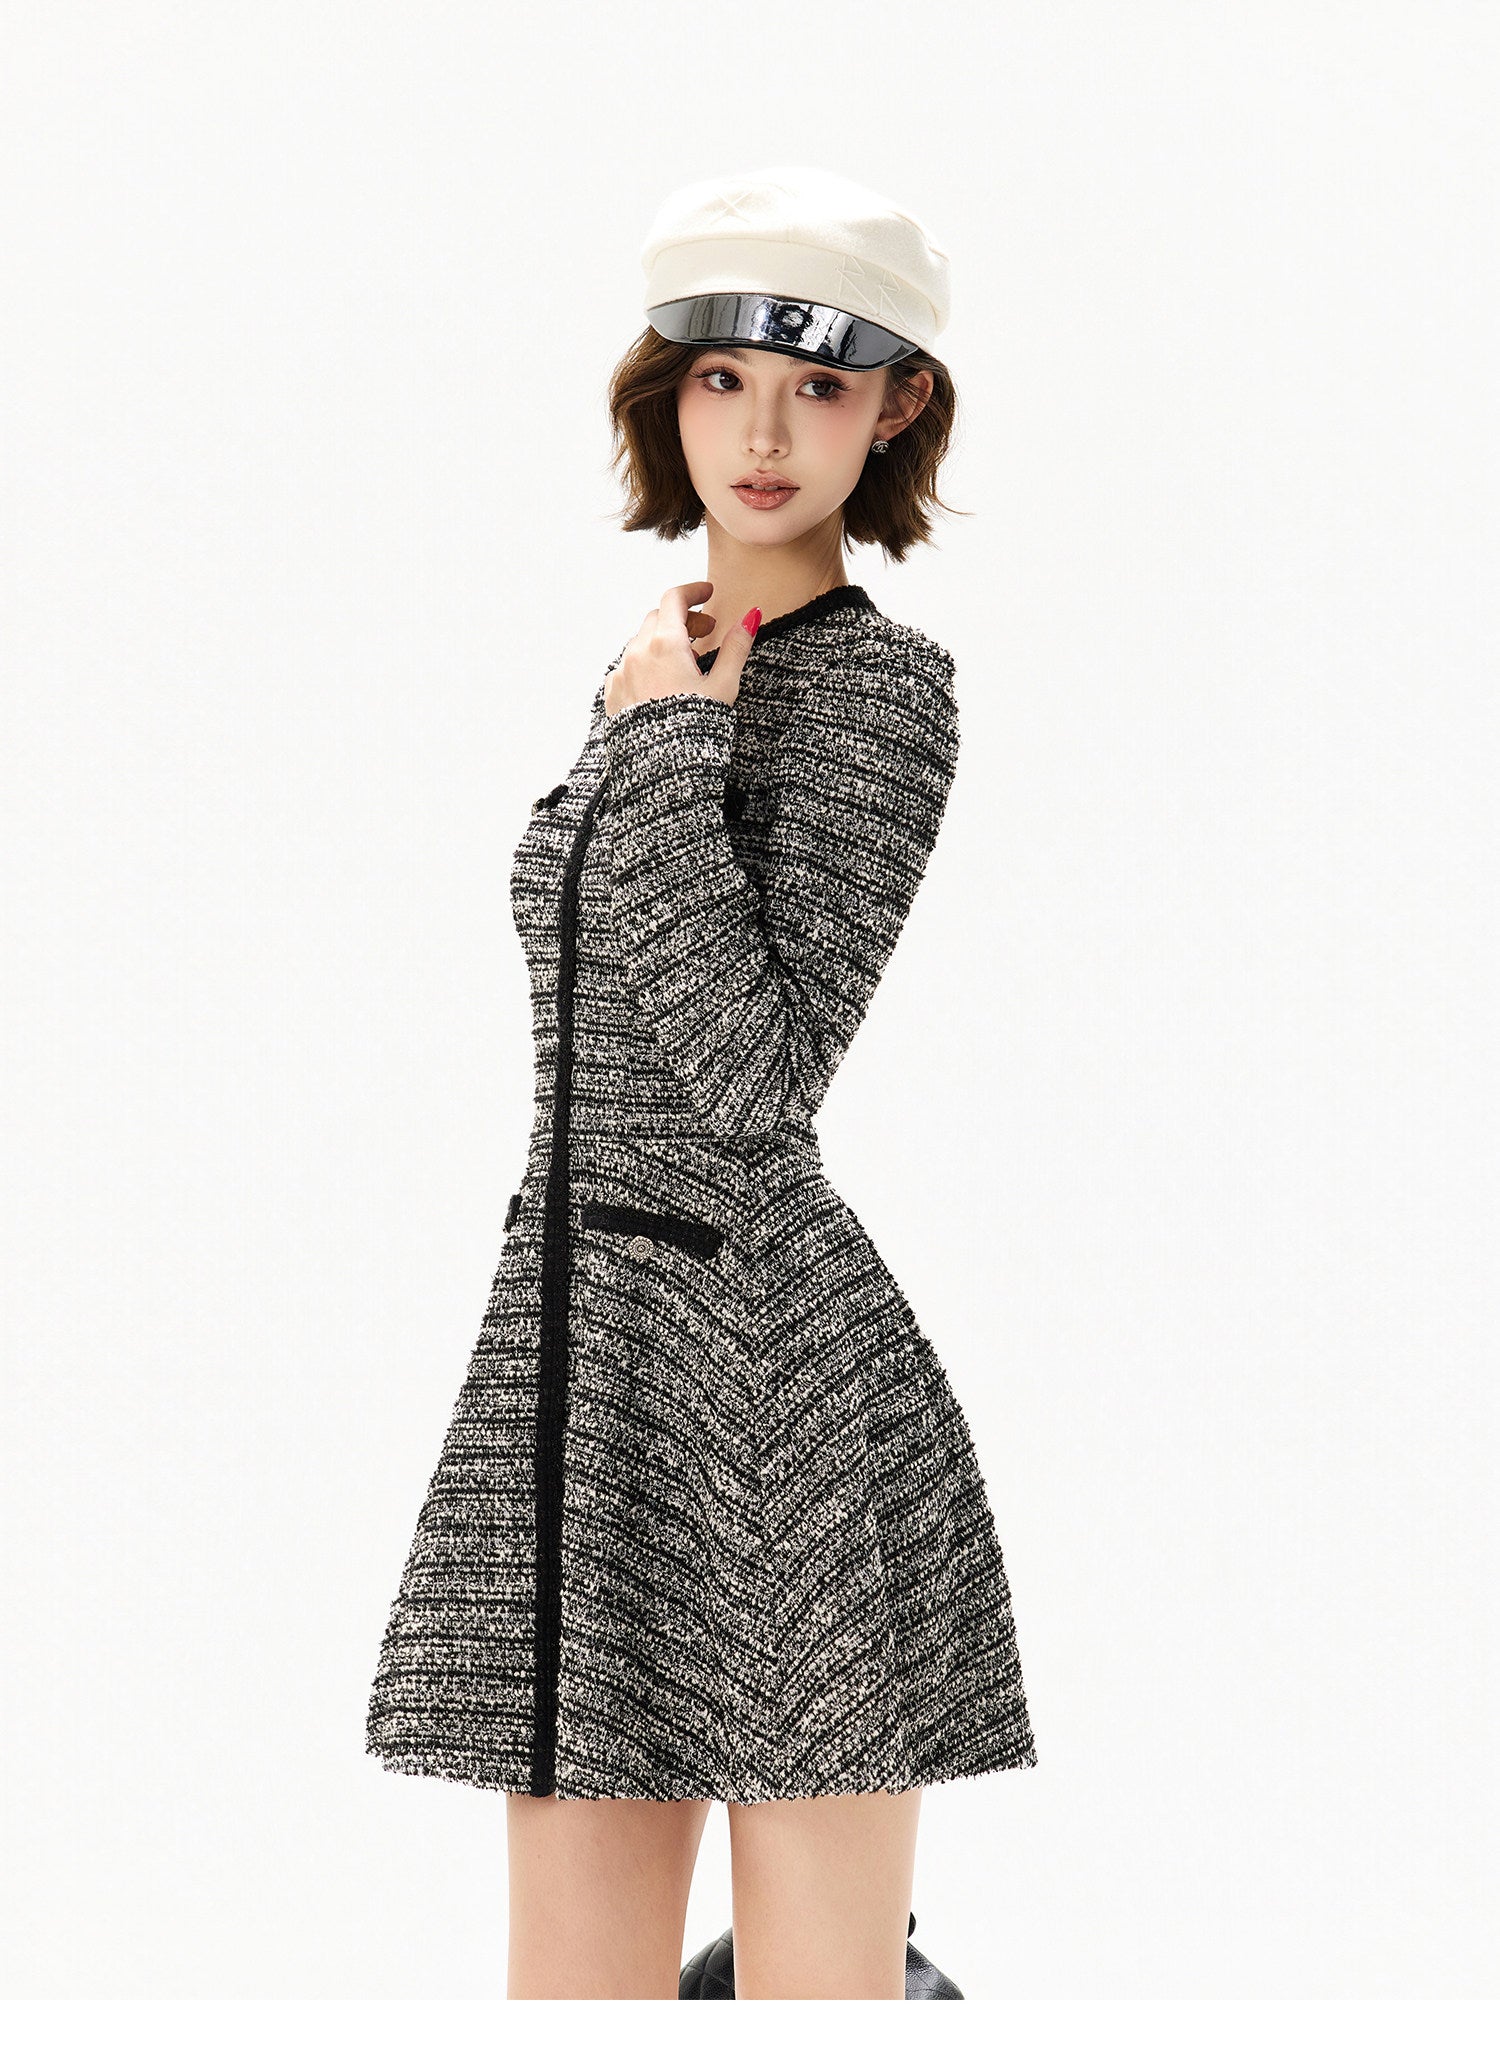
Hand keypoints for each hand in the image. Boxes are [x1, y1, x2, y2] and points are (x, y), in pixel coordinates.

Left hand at [603, 580, 758, 716]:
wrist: (663, 771)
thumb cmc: (695, 730)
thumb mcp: (724, 687)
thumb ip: (736, 647)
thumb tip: (751, 617)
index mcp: (665, 644)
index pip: (675, 599)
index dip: (693, 591)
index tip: (707, 594)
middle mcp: (637, 652)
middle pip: (658, 617)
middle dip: (683, 619)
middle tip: (705, 633)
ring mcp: (622, 672)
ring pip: (640, 641)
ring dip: (663, 641)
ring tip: (686, 662)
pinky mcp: (613, 693)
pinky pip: (627, 666)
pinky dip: (644, 664)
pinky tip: (660, 682)